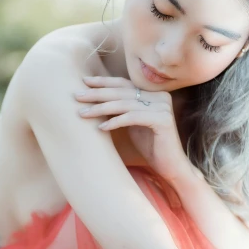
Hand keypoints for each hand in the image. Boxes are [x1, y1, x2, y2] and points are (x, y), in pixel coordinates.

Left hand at [74, 75, 189, 184]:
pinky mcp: (162, 120)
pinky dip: (115, 122)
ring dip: (101, 108)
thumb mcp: (132, 122)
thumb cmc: (150, 146)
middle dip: (97, 93)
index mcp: (153, 93)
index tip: (84, 82)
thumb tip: (95, 98)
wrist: (170, 166)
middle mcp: (159, 96)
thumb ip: (122, 108)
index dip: (103, 82)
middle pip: (122, 91)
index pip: (124, 84)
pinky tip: (100, 128)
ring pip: (125, 103)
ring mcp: (162, 107)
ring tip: (83, 113)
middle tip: (77, 96)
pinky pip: (132, 117)